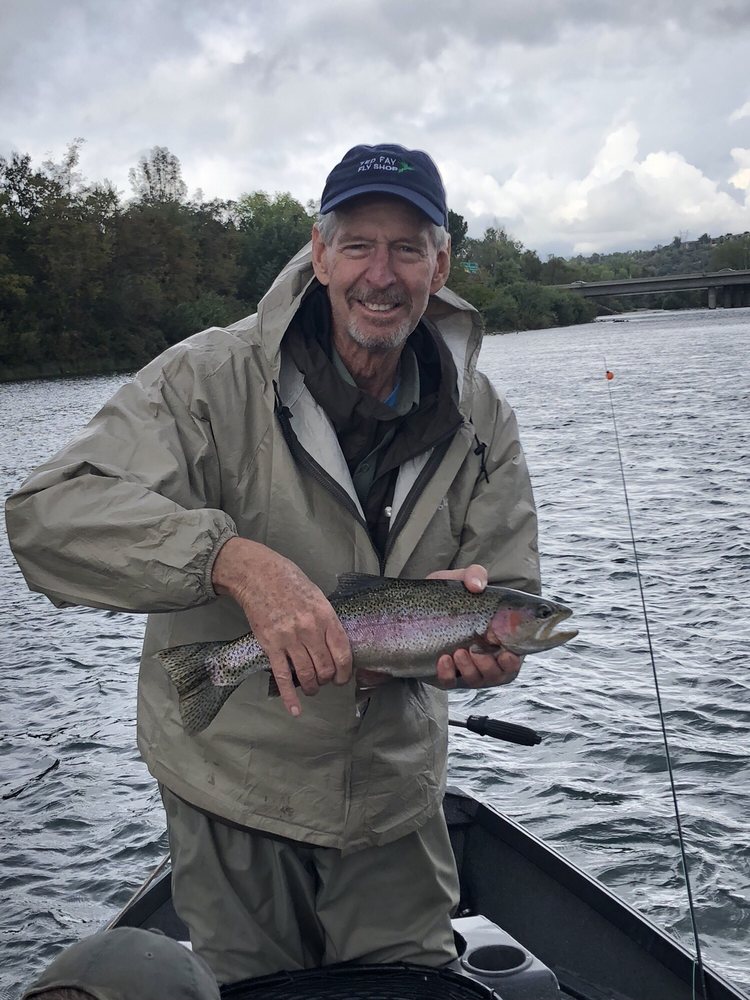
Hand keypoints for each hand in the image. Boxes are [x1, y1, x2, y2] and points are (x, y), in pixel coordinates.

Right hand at [212, 538, 351, 715]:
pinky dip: (290, 697)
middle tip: (325, 680)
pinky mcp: (270, 646)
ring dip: (312, 687)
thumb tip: (334, 643)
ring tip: (312, 688)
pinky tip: (295, 710)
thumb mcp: (317, 596)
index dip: (346, 672)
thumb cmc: (289, 581)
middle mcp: (310, 630)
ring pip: (307, 675)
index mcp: (325, 616)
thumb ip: (326, 620)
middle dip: (328, 680)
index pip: (343, 654)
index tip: (343, 677)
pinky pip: (282, 677)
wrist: (257, 575)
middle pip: (326, 668)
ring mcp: (289, 639)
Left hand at [427, 564, 523, 688]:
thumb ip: (474, 574)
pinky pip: (451, 683)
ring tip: (458, 652)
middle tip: (477, 650)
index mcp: (499, 637)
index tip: (504, 649)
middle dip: (492, 667)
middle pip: (502, 674)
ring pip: (479, 680)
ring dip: (471, 669)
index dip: (514, 657)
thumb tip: (476, 586)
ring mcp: (467, 668)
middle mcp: (488, 656)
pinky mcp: (446, 674)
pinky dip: (449, 674)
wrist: (411, 608)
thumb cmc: (446, 595)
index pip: (517, 654)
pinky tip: (443, 659)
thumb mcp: (460, 579)